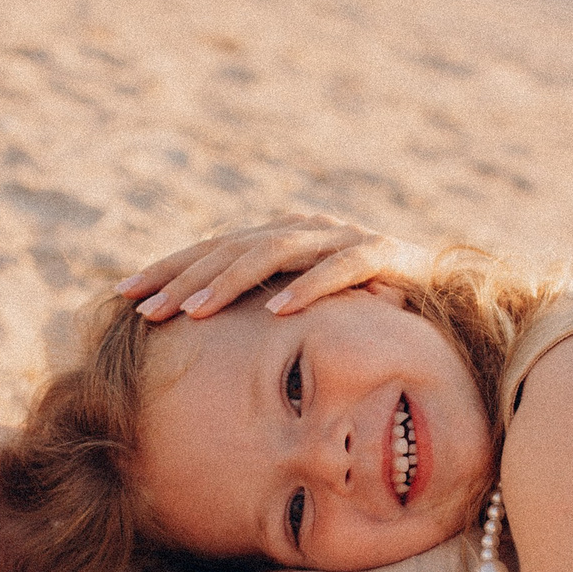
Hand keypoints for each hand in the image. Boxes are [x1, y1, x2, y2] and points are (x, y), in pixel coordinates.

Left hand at [118, 214, 431, 321]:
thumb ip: (262, 313)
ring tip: (194, 314)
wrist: (448, 295)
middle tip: (146, 310)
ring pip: (273, 252)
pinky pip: (338, 269)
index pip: (213, 249)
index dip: (168, 269)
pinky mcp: (381, 255)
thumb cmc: (369, 310)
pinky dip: (307, 287)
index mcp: (281, 237)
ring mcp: (342, 237)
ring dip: (230, 282)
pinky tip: (275, 311)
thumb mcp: (306, 311)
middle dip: (185, 278)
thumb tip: (197, 343)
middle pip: (232, 247)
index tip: (124, 295)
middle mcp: (305, 228)